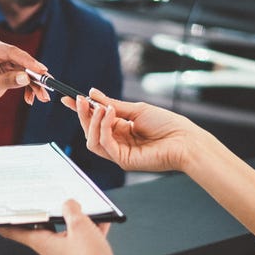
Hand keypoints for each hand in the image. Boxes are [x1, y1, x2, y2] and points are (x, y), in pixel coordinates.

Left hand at [0, 38, 50, 109]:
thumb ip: (6, 81)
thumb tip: (26, 78)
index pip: (12, 52)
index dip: (29, 61)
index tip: (42, 70)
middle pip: (22, 61)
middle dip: (36, 75)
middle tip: (48, 86)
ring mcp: (3, 60)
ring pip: (25, 70)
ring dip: (35, 84)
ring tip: (43, 98)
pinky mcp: (7, 70)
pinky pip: (22, 77)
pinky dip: (28, 88)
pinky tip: (31, 99)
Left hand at [0, 200, 132, 254]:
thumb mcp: (80, 227)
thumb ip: (72, 211)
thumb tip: (69, 204)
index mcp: (44, 244)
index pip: (17, 233)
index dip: (4, 226)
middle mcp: (52, 252)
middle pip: (43, 230)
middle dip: (46, 216)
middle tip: (43, 203)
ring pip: (66, 234)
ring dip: (73, 222)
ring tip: (83, 211)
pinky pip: (81, 242)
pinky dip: (89, 232)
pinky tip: (100, 224)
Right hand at [65, 89, 199, 172]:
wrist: (185, 140)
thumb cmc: (167, 125)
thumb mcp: (136, 110)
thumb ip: (112, 105)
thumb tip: (93, 94)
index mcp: (121, 129)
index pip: (95, 121)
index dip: (81, 111)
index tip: (69, 99)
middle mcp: (118, 142)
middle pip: (90, 131)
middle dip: (83, 115)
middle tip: (80, 100)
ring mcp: (119, 153)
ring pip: (92, 140)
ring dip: (92, 121)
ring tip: (100, 108)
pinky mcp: (123, 160)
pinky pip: (104, 144)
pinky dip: (103, 127)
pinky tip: (109, 115)